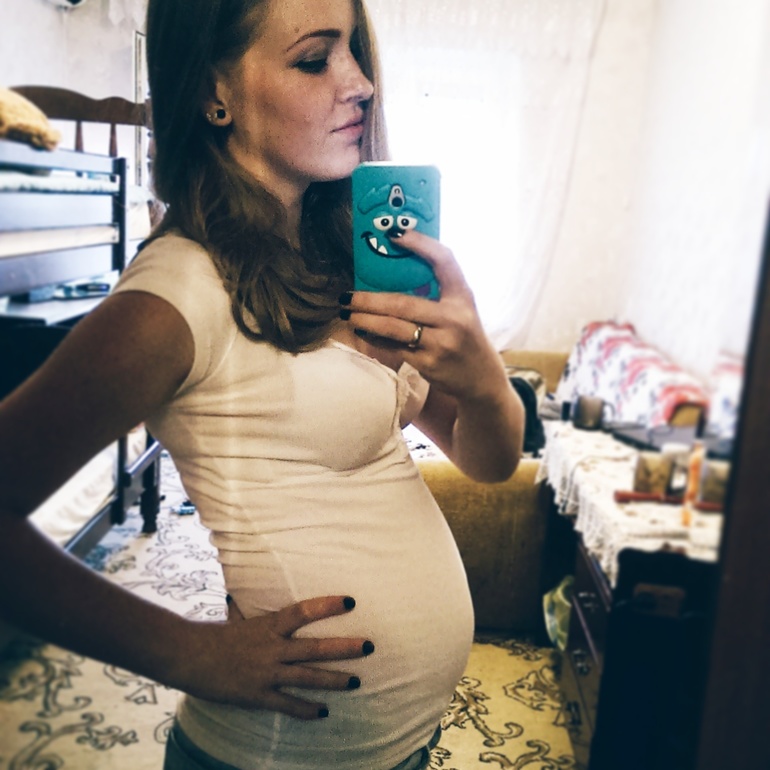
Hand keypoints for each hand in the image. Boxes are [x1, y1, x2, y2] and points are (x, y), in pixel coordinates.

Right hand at [176, 595, 370, 719]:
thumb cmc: (215, 635)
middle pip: (316, 647)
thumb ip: (254, 609)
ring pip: (308, 677)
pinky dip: (306, 709)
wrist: (188, 657)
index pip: (304, 611)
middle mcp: (273, 648)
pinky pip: (288, 705)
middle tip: (370, 646)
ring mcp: (267, 674)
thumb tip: (250, 591)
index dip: (328, 606)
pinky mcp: (258, 696)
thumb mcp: (239, 617)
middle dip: (345, 648)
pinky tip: (324, 711)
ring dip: (335, 680)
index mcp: (270, 625)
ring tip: (357, 681)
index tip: (350, 602)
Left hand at [342, 229, 506, 401]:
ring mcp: (441, 342)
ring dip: (365, 320)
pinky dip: (374, 338)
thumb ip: (438, 292)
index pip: (444, 261)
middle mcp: (454, 318)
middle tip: (346, 296)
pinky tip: (362, 331)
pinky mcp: (429, 363)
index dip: (420, 244)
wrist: (481, 379)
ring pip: (393, 328)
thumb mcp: (462, 309)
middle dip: (369, 300)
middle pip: (403, 303)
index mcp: (463, 297)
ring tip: (347, 314)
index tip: (395, 235)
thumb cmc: (464, 336)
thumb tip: (395, 269)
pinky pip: (394, 347)